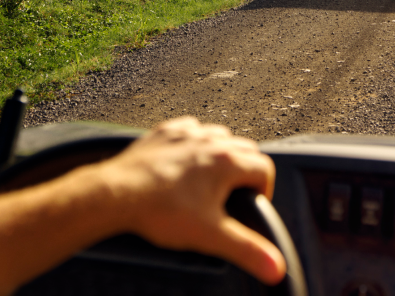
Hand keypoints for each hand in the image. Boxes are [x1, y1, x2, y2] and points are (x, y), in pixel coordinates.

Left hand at [91, 117, 285, 284]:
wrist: (118, 193)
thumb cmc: (161, 211)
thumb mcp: (210, 236)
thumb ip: (247, 250)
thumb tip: (276, 266)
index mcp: (226, 161)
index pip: (264, 168)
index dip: (264, 190)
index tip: (253, 205)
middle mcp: (209, 140)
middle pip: (245, 148)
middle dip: (246, 171)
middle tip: (234, 197)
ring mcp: (186, 133)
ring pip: (218, 135)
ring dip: (221, 153)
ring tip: (211, 179)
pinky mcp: (165, 131)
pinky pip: (190, 128)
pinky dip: (194, 141)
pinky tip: (185, 161)